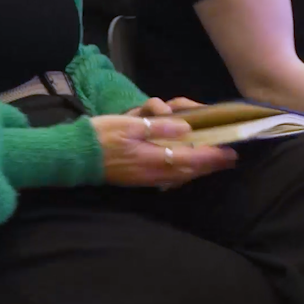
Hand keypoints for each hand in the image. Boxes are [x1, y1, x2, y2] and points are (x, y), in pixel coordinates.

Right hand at [95, 98, 236, 188]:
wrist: (73, 156)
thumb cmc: (100, 136)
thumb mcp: (130, 124)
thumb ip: (158, 126)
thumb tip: (186, 127)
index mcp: (152, 159)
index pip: (190, 159)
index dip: (212, 157)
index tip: (230, 153)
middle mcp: (152, 173)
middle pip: (188, 172)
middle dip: (210, 166)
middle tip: (229, 160)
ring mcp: (144, 179)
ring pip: (178, 178)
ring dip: (197, 171)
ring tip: (212, 164)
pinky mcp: (137, 179)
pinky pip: (166, 179)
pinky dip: (180, 175)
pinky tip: (185, 170)